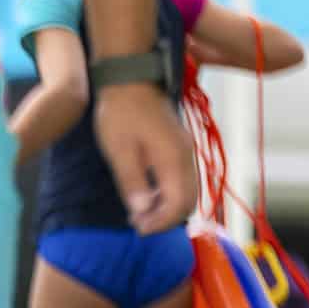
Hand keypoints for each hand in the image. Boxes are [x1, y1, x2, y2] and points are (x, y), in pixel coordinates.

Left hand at [93, 83, 196, 233]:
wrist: (130, 78)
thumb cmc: (120, 112)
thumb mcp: (119, 151)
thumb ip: (132, 182)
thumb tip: (143, 211)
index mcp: (173, 158)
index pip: (180, 204)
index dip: (161, 222)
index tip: (139, 229)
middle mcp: (186, 156)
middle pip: (189, 201)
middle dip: (165, 219)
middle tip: (137, 225)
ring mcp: (184, 150)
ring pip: (187, 191)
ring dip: (167, 207)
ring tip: (139, 214)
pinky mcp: (178, 146)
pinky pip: (182, 178)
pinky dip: (168, 193)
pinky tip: (146, 196)